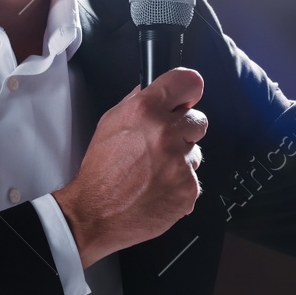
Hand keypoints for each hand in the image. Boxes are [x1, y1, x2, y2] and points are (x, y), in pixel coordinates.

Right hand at [52, 68, 207, 267]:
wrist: (97, 212)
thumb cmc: (101, 171)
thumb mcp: (109, 123)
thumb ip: (134, 102)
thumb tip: (151, 90)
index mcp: (145, 111)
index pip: (187, 82)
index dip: (189, 89)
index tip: (189, 97)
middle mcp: (165, 133)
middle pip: (198, 120)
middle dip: (184, 130)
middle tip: (163, 145)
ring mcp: (180, 162)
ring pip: (196, 152)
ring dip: (181, 159)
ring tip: (155, 170)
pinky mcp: (188, 187)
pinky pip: (194, 178)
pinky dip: (180, 183)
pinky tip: (159, 187)